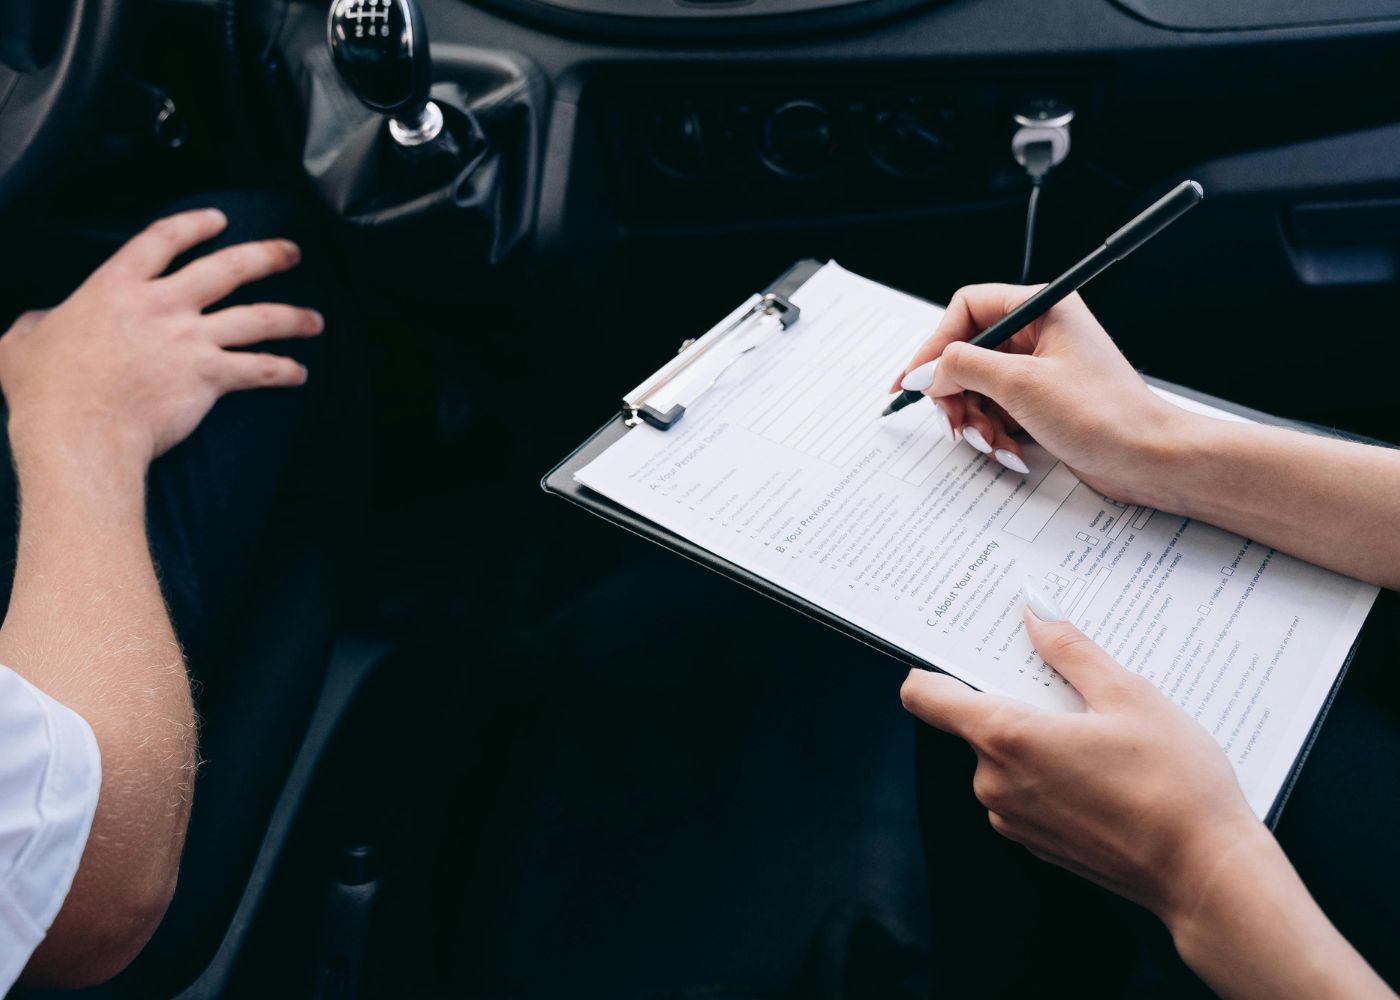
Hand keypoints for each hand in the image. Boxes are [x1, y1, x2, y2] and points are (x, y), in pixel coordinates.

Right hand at [0, 208, 322, 471]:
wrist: (79, 430)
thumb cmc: (46, 391)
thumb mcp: (23, 342)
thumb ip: (37, 324)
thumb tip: (38, 324)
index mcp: (117, 287)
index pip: (163, 239)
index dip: (195, 225)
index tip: (219, 220)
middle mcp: (162, 305)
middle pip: (228, 268)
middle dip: (266, 256)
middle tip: (292, 252)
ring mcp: (190, 339)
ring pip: (257, 317)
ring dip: (293, 317)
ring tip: (316, 320)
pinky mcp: (210, 375)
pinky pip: (258, 369)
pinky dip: (283, 371)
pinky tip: (299, 373)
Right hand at [890, 285, 1194, 506]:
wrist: (1148, 459)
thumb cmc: (1103, 414)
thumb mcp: (1019, 385)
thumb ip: (961, 369)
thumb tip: (923, 371)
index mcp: (1041, 308)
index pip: (966, 309)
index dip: (935, 344)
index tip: (916, 380)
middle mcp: (1039, 333)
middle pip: (967, 353)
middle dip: (956, 393)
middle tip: (955, 422)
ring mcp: (1040, 369)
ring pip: (978, 387)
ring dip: (975, 420)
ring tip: (991, 442)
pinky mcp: (1042, 401)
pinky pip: (997, 410)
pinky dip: (995, 433)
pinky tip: (1010, 450)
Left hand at [899, 581, 1265, 926]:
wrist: (1207, 875)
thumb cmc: (1174, 785)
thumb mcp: (1129, 694)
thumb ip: (1071, 649)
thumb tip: (1036, 611)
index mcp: (1005, 738)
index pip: (925, 696)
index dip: (933, 666)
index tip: (957, 648)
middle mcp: (995, 782)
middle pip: (977, 721)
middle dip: (1015, 698)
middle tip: (1068, 684)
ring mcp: (1014, 819)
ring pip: (1006, 757)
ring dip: (1039, 737)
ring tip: (1101, 730)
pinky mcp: (1038, 843)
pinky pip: (1028, 790)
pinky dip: (1053, 772)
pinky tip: (1105, 769)